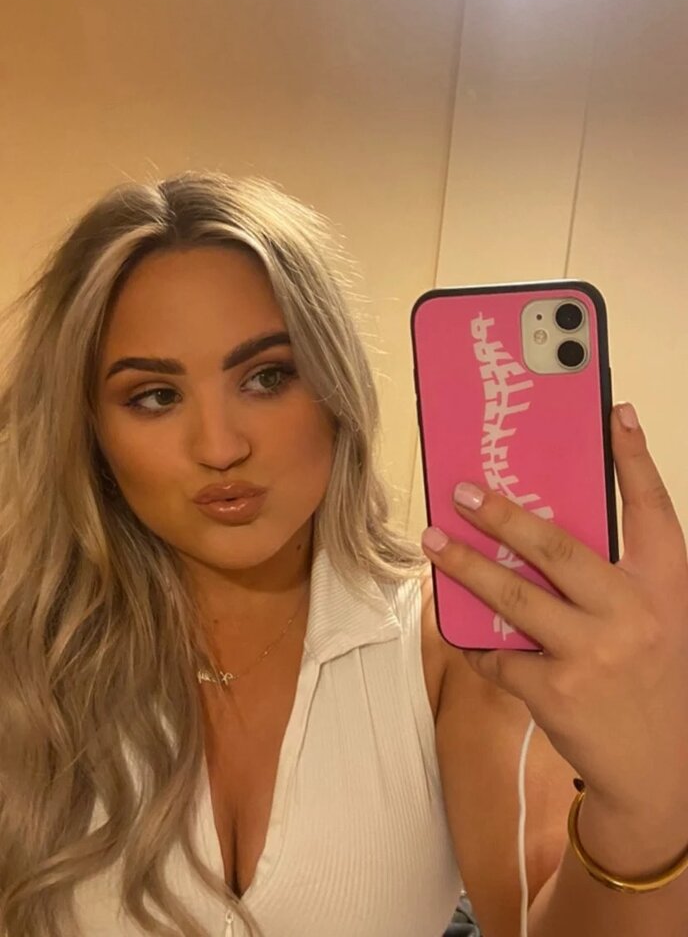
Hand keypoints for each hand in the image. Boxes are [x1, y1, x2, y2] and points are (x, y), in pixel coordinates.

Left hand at [420, 403, 687, 818]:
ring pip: (514, 597)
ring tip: (434, 542)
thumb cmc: (648, 679)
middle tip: (463, 491)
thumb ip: (612, 577)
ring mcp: (594, 653)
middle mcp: (634, 613)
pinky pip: (499, 654)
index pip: (654, 511)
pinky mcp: (556, 692)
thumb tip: (540, 530)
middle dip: (504, 516)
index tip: (614, 414)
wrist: (657, 771)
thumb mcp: (651, 619)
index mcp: (664, 588)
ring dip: (466, 567)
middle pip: (558, 548)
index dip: (635, 459)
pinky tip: (463, 631)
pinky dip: (477, 642)